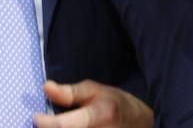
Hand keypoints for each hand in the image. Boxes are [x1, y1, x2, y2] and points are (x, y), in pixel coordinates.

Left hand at [34, 80, 153, 127]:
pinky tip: (67, 126)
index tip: (36, 116)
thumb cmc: (115, 103)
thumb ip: (70, 92)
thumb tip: (46, 87)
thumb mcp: (97, 90)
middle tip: (49, 120)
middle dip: (50, 127)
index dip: (45, 123)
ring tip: (64, 121)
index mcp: (99, 115)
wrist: (137, 123)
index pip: (63, 125)